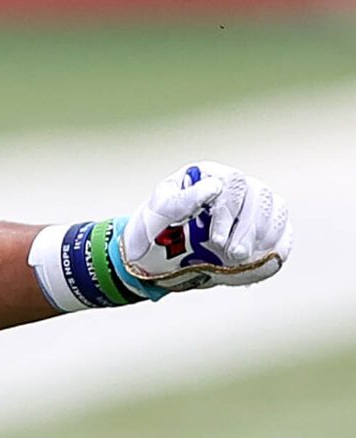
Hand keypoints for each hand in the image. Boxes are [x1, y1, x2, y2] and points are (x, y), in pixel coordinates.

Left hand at [119, 162, 290, 293]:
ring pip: (276, 212)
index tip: (216, 240)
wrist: (154, 256)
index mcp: (210, 175)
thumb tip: (214, 186)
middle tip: (234, 256)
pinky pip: (282, 232)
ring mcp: (251, 207)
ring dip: (265, 238)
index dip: (229, 211)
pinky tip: (261, 261)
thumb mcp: (158, 214)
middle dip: (249, 229)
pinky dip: (277, 247)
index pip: (234, 182)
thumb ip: (182, 200)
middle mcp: (235, 187)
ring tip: (242, 260)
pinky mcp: (261, 230)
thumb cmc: (153, 230)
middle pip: (261, 197)